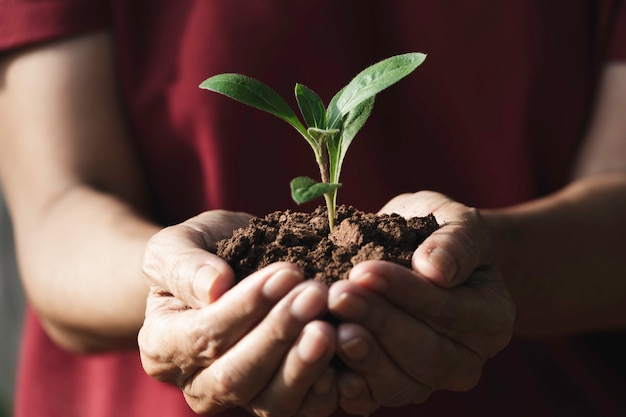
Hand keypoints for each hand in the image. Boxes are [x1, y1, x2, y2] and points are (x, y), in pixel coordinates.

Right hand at [138, 211, 337, 415]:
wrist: (224, 271)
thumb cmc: (199, 255)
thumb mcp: (177, 245)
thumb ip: (184, 264)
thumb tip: (214, 287)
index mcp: (163, 346)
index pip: (203, 337)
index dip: (246, 307)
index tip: (286, 272)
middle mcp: (198, 384)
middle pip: (237, 378)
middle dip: (280, 334)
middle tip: (317, 294)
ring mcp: (240, 399)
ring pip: (272, 403)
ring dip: (305, 364)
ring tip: (332, 326)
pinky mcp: (278, 399)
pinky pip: (303, 411)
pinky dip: (326, 390)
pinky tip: (344, 357)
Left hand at [328, 191, 514, 413]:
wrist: (417, 255)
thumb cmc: (437, 234)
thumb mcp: (454, 222)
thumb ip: (456, 242)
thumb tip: (435, 269)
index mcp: (491, 318)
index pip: (450, 311)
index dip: (407, 293)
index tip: (365, 270)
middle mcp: (465, 360)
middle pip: (425, 354)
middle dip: (378, 323)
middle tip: (338, 295)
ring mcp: (428, 381)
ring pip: (398, 383)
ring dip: (362, 356)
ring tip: (330, 328)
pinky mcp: (391, 389)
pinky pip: (372, 400)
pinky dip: (348, 388)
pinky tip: (325, 366)